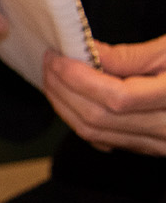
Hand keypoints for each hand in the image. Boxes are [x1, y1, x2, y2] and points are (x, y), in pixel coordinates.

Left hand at [42, 35, 165, 154]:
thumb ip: (129, 56)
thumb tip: (85, 53)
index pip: (117, 98)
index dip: (79, 79)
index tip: (57, 57)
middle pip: (99, 119)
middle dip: (63, 90)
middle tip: (48, 63)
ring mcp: (161, 144)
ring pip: (96, 134)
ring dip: (64, 106)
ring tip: (53, 78)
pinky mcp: (153, 149)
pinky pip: (106, 140)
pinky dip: (80, 120)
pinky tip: (70, 99)